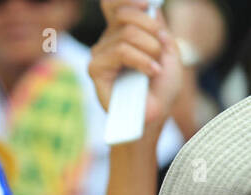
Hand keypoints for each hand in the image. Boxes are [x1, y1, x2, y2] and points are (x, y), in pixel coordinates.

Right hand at [89, 0, 182, 132]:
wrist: (154, 113)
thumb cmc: (161, 86)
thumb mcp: (167, 49)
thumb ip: (158, 27)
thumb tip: (150, 8)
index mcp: (122, 33)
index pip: (113, 5)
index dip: (128, 0)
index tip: (147, 4)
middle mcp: (107, 41)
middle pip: (125, 14)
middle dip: (151, 28)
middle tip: (160, 49)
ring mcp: (99, 55)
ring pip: (127, 34)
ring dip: (149, 50)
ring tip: (155, 68)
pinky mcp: (95, 70)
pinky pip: (121, 51)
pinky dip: (142, 60)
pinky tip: (150, 72)